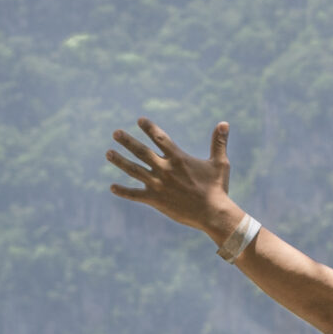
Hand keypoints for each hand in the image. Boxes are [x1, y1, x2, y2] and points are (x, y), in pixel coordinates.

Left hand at [106, 117, 237, 239]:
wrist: (213, 213)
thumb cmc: (217, 188)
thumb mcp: (220, 163)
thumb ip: (219, 142)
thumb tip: (224, 123)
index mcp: (179, 158)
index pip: (160, 138)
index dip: (149, 128)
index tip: (139, 120)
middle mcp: (165, 169)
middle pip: (141, 151)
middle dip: (127, 141)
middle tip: (115, 133)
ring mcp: (158, 184)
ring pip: (134, 170)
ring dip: (120, 161)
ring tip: (108, 153)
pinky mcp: (155, 200)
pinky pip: (135, 195)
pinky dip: (123, 191)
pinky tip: (112, 187)